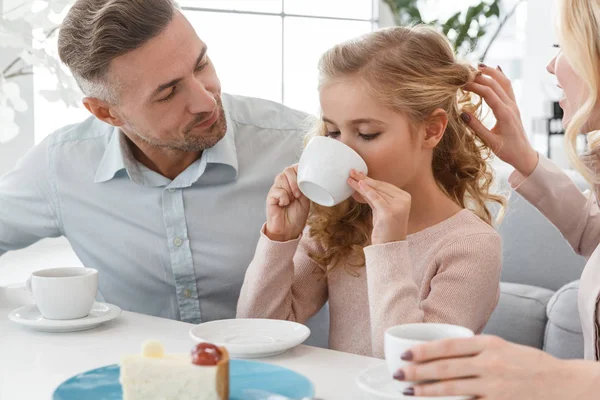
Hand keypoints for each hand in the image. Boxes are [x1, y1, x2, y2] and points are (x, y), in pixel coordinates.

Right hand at [265, 164, 310, 241]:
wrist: (289, 230)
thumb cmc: (297, 215)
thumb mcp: (306, 198)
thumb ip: (305, 185)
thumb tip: (308, 175)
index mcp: (292, 182)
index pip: (294, 167)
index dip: (300, 171)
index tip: (305, 183)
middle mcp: (283, 184)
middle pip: (288, 170)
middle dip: (295, 182)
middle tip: (298, 195)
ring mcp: (276, 189)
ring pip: (281, 177)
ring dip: (290, 189)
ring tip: (292, 200)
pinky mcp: (270, 197)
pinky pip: (277, 191)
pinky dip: (284, 198)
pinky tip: (284, 205)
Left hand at [347, 170, 409, 244]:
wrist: (389, 247)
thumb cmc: (385, 229)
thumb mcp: (380, 210)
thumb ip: (373, 197)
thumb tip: (359, 184)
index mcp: (405, 197)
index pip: (384, 186)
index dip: (369, 179)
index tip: (357, 174)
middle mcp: (404, 200)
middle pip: (379, 187)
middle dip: (364, 179)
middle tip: (351, 172)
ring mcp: (398, 205)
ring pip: (376, 191)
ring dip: (361, 184)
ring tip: (349, 178)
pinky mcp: (390, 212)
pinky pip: (376, 198)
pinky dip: (366, 190)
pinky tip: (359, 184)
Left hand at [395, 335, 599, 399]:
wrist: (562, 383)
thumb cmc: (527, 363)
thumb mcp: (501, 347)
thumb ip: (474, 349)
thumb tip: (441, 352)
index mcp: (488, 344)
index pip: (448, 345)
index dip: (424, 350)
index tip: (405, 354)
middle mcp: (490, 363)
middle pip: (445, 367)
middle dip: (417, 372)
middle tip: (398, 374)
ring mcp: (494, 386)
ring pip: (452, 388)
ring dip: (427, 390)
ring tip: (409, 391)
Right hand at [463, 65, 538, 175]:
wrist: (524, 155)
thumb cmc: (507, 151)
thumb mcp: (490, 142)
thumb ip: (476, 127)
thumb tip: (462, 113)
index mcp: (505, 114)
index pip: (488, 93)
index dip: (474, 86)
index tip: (460, 83)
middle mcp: (511, 106)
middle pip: (495, 84)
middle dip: (480, 77)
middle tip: (464, 73)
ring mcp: (514, 105)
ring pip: (504, 82)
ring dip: (492, 73)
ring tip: (478, 67)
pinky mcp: (514, 106)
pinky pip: (508, 87)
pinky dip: (501, 76)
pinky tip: (496, 69)